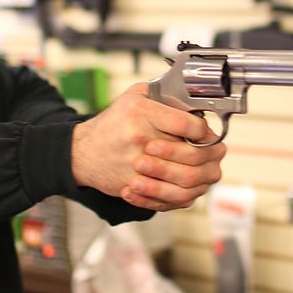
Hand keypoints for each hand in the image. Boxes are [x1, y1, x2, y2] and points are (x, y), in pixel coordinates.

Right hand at [70, 83, 224, 210]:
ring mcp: (137, 166)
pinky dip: (181, 194)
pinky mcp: (134, 186)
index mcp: (142, 113)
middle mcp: (139, 139)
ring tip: (199, 169)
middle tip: (210, 152)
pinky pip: (168, 198)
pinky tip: (183, 185)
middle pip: (192, 156)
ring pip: (185, 182)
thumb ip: (163, 93)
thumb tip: (194, 103)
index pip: (188, 125)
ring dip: (198, 176)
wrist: (82, 152)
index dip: (204, 131)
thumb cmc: (112, 123)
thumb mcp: (134, 96)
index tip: (205, 133)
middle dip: (207, 155)